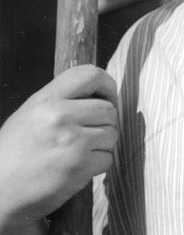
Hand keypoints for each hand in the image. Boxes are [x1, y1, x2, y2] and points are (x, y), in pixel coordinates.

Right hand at [0, 65, 117, 231]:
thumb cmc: (12, 155)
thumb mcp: (30, 114)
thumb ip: (60, 100)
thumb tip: (96, 93)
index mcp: (47, 99)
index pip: (90, 74)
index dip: (106, 85)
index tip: (107, 97)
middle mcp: (60, 115)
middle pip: (108, 108)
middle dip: (105, 122)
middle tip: (92, 133)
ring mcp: (71, 141)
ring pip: (111, 134)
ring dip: (102, 145)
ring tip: (81, 152)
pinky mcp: (78, 166)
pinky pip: (107, 159)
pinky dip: (98, 165)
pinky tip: (78, 169)